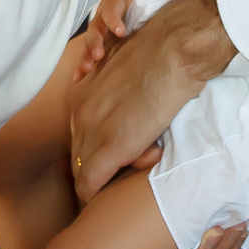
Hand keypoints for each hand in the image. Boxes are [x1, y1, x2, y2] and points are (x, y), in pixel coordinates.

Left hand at [67, 0, 228, 202]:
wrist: (171, 52)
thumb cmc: (159, 59)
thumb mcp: (125, 79)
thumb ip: (119, 101)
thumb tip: (130, 123)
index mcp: (80, 94)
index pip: (78, 135)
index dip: (96, 150)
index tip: (117, 155)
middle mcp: (78, 112)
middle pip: (77, 155)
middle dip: (98, 166)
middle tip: (129, 164)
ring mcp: (91, 130)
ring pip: (82, 171)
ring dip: (106, 177)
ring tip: (136, 166)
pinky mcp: (110, 148)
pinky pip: (89, 183)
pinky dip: (95, 193)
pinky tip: (108, 195)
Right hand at [83, 0, 148, 67]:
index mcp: (112, 5)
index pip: (111, 11)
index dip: (114, 20)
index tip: (121, 31)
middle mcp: (101, 19)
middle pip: (95, 30)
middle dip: (95, 42)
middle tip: (98, 55)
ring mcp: (97, 33)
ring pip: (89, 44)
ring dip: (86, 56)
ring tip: (86, 69)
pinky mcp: (97, 44)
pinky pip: (87, 55)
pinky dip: (81, 66)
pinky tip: (77, 79)